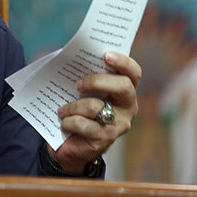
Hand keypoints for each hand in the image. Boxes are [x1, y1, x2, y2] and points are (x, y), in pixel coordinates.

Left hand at [50, 51, 140, 173]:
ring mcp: (119, 125)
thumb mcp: (81, 87)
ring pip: (96, 107)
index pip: (133, 73)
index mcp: (124, 89)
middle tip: (78, 84)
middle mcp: (128, 107)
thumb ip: (83, 72)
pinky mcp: (105, 139)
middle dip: (97, 81)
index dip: (123, 62)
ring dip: (73, 106)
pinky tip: (64, 122)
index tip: (106, 55)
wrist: (67, 141)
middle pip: (123, 87)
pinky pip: (84, 125)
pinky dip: (69, 121)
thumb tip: (68, 55)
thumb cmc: (76, 106)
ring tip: (62, 109)